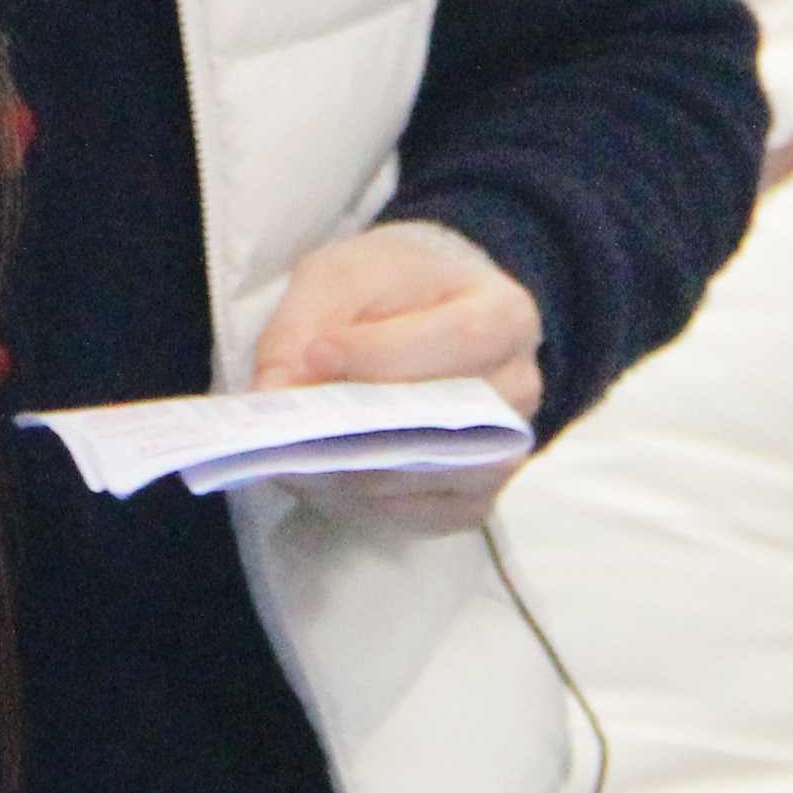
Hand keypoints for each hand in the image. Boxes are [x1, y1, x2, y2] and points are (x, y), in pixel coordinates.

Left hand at [254, 222, 544, 524]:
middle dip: (363, 424)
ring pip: (433, 475)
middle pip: (448, 419)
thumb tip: (272, 392)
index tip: (315, 355)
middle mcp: (520, 388)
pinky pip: (421, 514)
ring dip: (356, 472)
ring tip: (291, 458)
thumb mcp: (341, 277)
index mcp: (505, 314)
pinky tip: (318, 482)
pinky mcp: (473, 499)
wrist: (423, 321)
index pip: (458, 339)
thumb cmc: (389, 294)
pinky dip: (365, 504)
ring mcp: (503, 451)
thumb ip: (304, 322)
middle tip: (292, 425)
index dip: (385, 354)